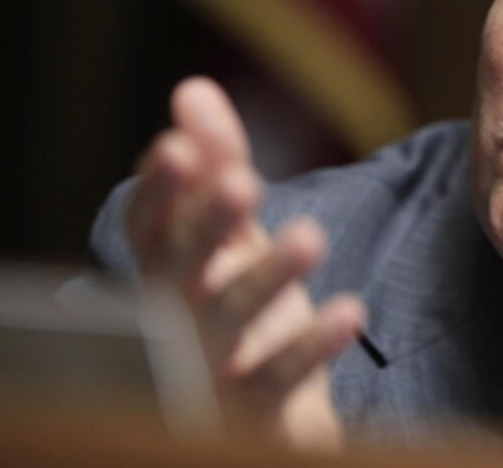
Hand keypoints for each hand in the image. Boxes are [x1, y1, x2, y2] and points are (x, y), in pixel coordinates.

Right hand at [125, 77, 364, 449]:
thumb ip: (217, 164)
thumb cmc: (235, 305)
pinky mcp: (253, 408)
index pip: (152, 224)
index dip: (160, 190)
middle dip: (209, 223)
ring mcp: (210, 364)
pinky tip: (351, 311)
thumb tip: (193, 89)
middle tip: (244, 182)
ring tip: (311, 236)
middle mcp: (177, 314)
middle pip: (183, 266)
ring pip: (232, 318)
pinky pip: (277, 376)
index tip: (175, 147)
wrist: (260, 414)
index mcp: (168, 267)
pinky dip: (312, 345)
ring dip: (268, 276)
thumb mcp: (232, 234)